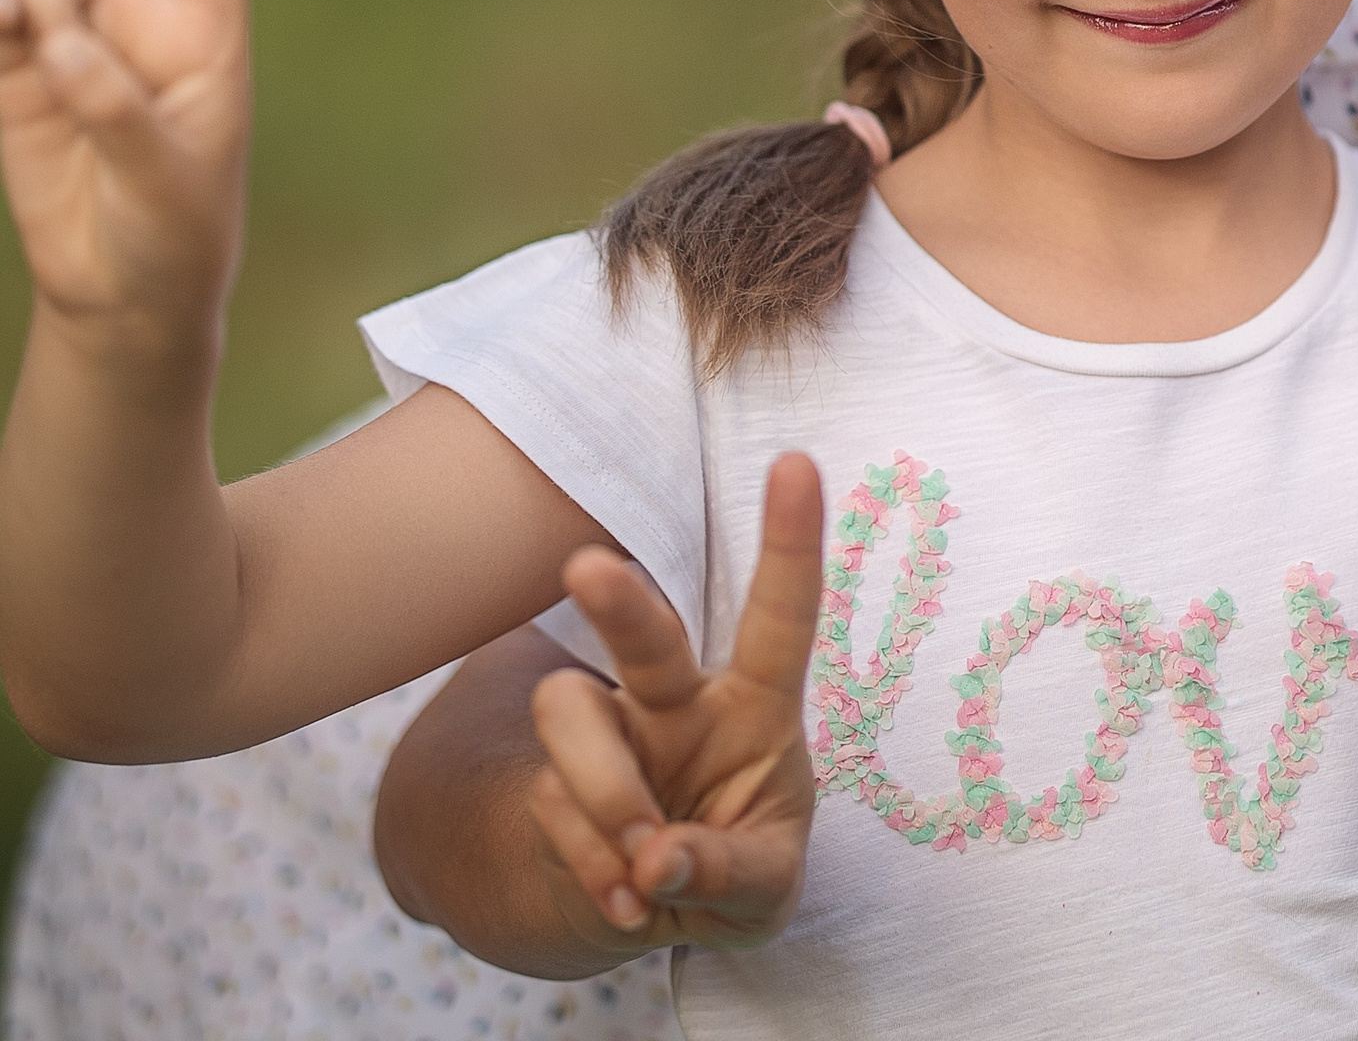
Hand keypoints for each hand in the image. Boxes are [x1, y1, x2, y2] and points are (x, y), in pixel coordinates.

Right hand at [0, 0, 247, 350]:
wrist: (120, 289)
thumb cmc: (175, 233)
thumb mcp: (169, 178)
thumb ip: (117, 107)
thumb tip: (61, 46)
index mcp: (207, 34)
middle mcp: (141, 19)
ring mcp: (74, 37)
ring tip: (57, 64)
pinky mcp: (16, 70)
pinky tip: (4, 28)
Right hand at [526, 454, 822, 951]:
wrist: (647, 907)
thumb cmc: (734, 869)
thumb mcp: (764, 889)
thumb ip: (726, 872)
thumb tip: (655, 858)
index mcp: (757, 703)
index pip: (780, 614)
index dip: (790, 540)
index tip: (797, 461)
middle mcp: (677, 697)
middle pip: (645, 634)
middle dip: (618, 600)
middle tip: (588, 568)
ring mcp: (606, 730)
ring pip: (571, 712)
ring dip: (607, 795)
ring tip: (644, 869)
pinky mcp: (549, 775)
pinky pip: (552, 804)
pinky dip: (592, 867)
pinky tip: (623, 897)